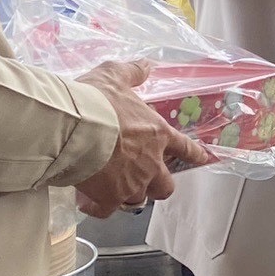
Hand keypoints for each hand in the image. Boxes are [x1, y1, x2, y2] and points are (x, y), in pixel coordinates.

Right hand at [71, 59, 199, 217]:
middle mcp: (150, 163)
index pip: (184, 148)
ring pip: (138, 200)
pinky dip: (99, 207)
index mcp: (157, 134)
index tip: (201, 158)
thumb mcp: (115, 76)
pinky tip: (89, 201)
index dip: (194, 154)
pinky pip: (108, 210)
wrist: (73, 127)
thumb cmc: (96, 102)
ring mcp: (131, 183)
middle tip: (145, 181)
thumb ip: (132, 72)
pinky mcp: (109, 197)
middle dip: (158, 186)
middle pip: (165, 186)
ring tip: (112, 189)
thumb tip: (146, 65)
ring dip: (128, 195)